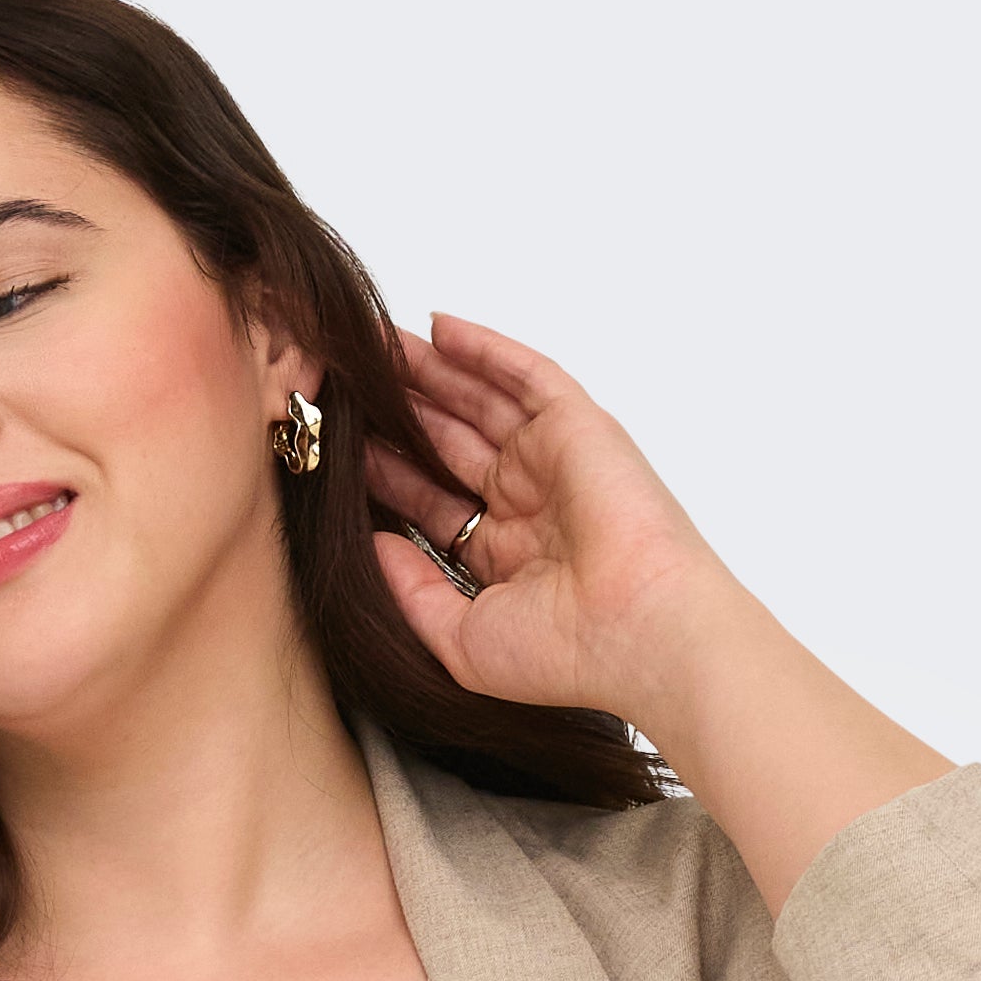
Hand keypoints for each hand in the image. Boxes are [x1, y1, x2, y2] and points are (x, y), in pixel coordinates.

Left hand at [361, 312, 725, 731]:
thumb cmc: (566, 654)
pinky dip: (483, 348)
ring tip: (378, 343)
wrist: (638, 629)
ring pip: (479, 401)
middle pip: (450, 442)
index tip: (342, 446)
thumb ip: (411, 592)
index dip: (388, 471)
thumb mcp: (461, 640)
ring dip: (431, 371)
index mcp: (506, 556)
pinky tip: (439, 326)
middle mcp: (529, 503)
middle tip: (351, 379)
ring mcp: (552, 461)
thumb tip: (371, 546)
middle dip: (403, 410)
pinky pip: (524, 374)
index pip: (433, 500)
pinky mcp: (577, 426)